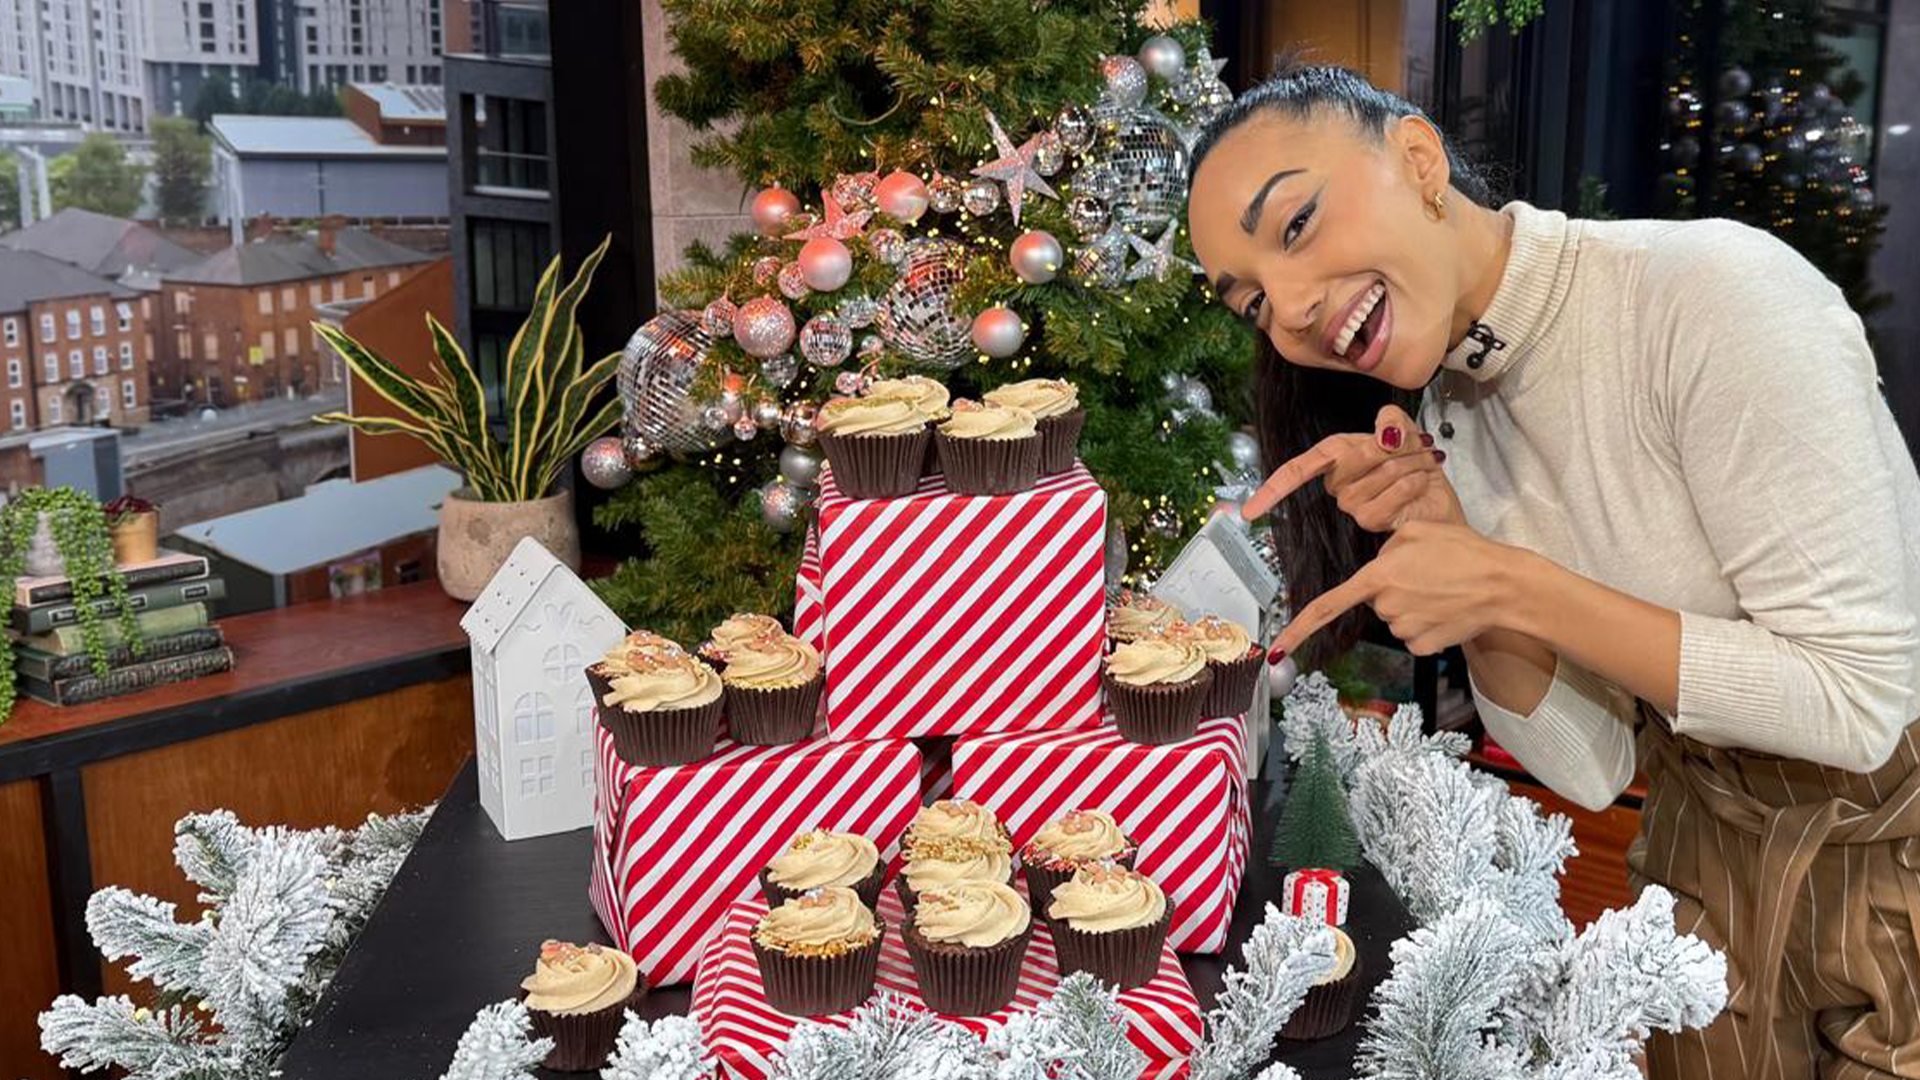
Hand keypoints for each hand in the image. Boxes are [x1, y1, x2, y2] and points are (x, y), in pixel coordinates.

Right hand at [1240, 404, 1462, 529]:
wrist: (1438, 496)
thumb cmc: (1415, 464)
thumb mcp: (1404, 430)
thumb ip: (1391, 421)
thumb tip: (1385, 432)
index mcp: (1336, 455)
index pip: (1297, 469)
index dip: (1273, 488)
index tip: (1249, 513)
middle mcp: (1338, 482)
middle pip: (1350, 461)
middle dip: (1388, 450)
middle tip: (1414, 447)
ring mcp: (1352, 504)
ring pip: (1372, 481)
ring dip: (1405, 467)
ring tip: (1422, 464)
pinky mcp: (1372, 520)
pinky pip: (1386, 501)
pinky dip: (1409, 486)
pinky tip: (1419, 482)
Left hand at [1269, 519, 1519, 659]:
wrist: (1504, 584)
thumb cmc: (1464, 551)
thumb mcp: (1418, 531)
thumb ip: (1387, 548)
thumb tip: (1380, 567)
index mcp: (1378, 575)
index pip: (1328, 605)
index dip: (1299, 628)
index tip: (1278, 647)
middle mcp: (1386, 606)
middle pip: (1376, 601)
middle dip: (1394, 589)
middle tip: (1427, 574)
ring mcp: (1404, 629)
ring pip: (1396, 618)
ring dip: (1413, 605)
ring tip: (1443, 588)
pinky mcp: (1423, 646)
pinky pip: (1414, 635)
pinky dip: (1427, 624)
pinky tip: (1448, 609)